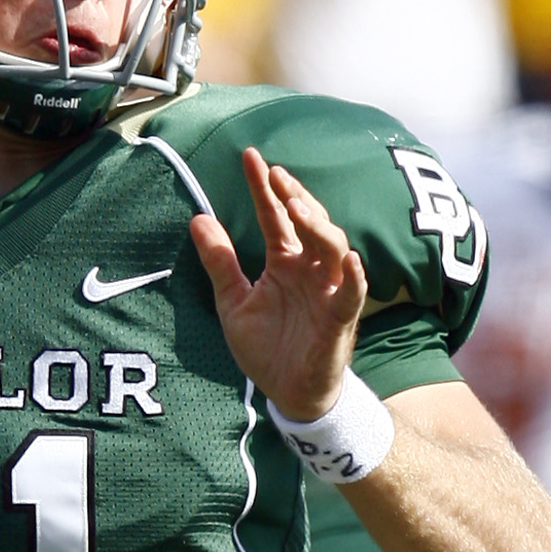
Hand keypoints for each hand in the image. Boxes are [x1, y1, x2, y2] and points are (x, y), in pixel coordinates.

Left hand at [190, 148, 366, 420]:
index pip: (276, 217)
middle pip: (310, 222)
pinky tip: (349, 259)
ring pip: (333, 248)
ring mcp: (328, 291)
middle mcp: (310, 269)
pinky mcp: (340, 318)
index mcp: (285, 261)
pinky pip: (352, 293)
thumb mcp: (233, 302)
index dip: (264, 188)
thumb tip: (197, 219)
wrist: (286, 394)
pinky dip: (353, 277)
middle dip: (295, 197)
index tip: (250, 157)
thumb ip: (220, 262)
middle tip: (275, 176)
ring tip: (298, 208)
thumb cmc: (266, 348)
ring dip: (318, 227)